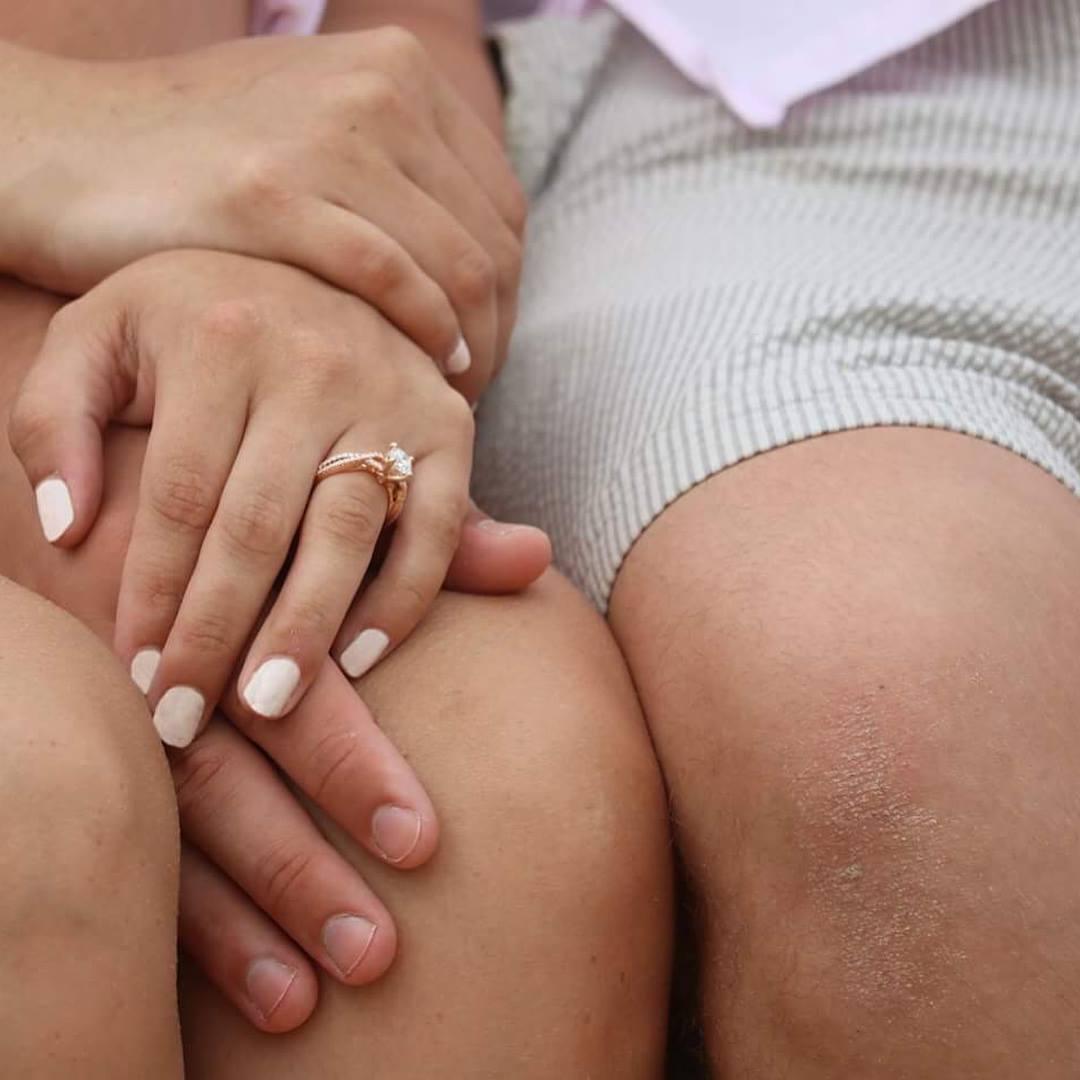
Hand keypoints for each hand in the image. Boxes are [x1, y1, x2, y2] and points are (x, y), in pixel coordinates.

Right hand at [1, 26, 524, 395]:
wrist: (60, 147)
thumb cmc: (196, 166)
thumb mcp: (315, 138)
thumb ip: (398, 179)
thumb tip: (472, 256)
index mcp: (400, 71)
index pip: (504, 211)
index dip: (507, 300)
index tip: (482, 356)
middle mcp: (380, 89)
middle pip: (495, 247)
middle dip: (496, 337)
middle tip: (467, 395)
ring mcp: (327, 135)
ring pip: (459, 269)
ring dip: (469, 355)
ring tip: (439, 402)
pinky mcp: (271, 192)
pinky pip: (391, 279)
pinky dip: (420, 339)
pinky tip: (412, 379)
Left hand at [9, 250, 502, 745]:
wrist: (306, 261)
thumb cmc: (185, 318)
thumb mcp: (96, 337)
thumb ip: (52, 419)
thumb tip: (67, 530)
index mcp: (217, 336)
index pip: (178, 494)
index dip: (151, 593)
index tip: (131, 676)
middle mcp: (311, 361)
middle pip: (258, 524)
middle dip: (216, 633)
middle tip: (183, 720)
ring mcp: (389, 391)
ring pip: (347, 530)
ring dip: (306, 629)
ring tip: (264, 709)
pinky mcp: (448, 422)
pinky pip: (436, 525)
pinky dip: (404, 597)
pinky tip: (359, 659)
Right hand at [11, 423, 547, 1032]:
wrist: (117, 490)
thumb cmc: (253, 496)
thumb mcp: (331, 493)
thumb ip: (428, 531)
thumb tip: (535, 552)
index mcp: (233, 587)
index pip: (293, 685)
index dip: (349, 762)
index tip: (421, 843)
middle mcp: (169, 654)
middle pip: (225, 771)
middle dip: (296, 863)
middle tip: (376, 951)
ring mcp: (121, 705)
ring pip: (172, 823)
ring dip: (240, 915)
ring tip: (309, 997)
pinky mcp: (99, 740)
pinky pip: (131, 840)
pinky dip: (182, 916)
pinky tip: (245, 977)